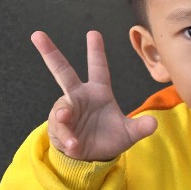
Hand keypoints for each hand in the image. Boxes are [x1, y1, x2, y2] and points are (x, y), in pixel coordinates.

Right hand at [34, 30, 155, 161]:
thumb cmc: (109, 138)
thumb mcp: (128, 133)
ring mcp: (67, 110)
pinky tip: (74, 145)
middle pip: (63, 71)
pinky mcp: (60, 126)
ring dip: (64, 114)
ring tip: (66, 120)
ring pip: (62, 107)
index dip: (96, 51)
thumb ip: (140, 127)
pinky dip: (67, 136)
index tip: (94, 33)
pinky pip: (61, 128)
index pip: (98, 68)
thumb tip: (154, 123)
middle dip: (50, 53)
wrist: (93, 156)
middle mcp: (79, 96)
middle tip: (37, 34)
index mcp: (98, 92)